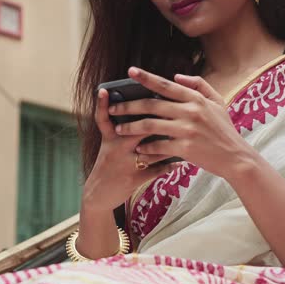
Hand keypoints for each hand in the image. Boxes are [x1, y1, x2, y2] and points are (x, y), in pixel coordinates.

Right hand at [82, 87, 182, 212]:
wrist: (98, 194)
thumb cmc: (107, 164)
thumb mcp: (107, 144)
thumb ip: (118, 125)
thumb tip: (131, 104)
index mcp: (109, 138)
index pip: (105, 117)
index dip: (105, 104)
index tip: (107, 89)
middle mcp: (116, 148)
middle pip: (137, 129)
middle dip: (156, 121)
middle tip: (172, 111)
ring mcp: (125, 164)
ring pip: (152, 150)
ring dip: (170, 143)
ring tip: (186, 135)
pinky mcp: (133, 179)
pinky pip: (156, 170)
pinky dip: (170, 166)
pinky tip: (181, 162)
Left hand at [109, 67, 258, 179]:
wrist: (236, 157)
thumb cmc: (224, 130)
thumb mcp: (217, 102)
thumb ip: (199, 85)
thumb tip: (176, 76)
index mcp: (196, 99)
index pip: (166, 85)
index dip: (146, 78)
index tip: (130, 72)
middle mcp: (190, 112)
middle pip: (151, 105)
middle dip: (128, 105)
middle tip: (113, 107)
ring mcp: (187, 130)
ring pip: (150, 125)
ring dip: (131, 127)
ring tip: (119, 129)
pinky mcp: (185, 148)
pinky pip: (158, 146)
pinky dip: (146, 148)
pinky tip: (138, 149)